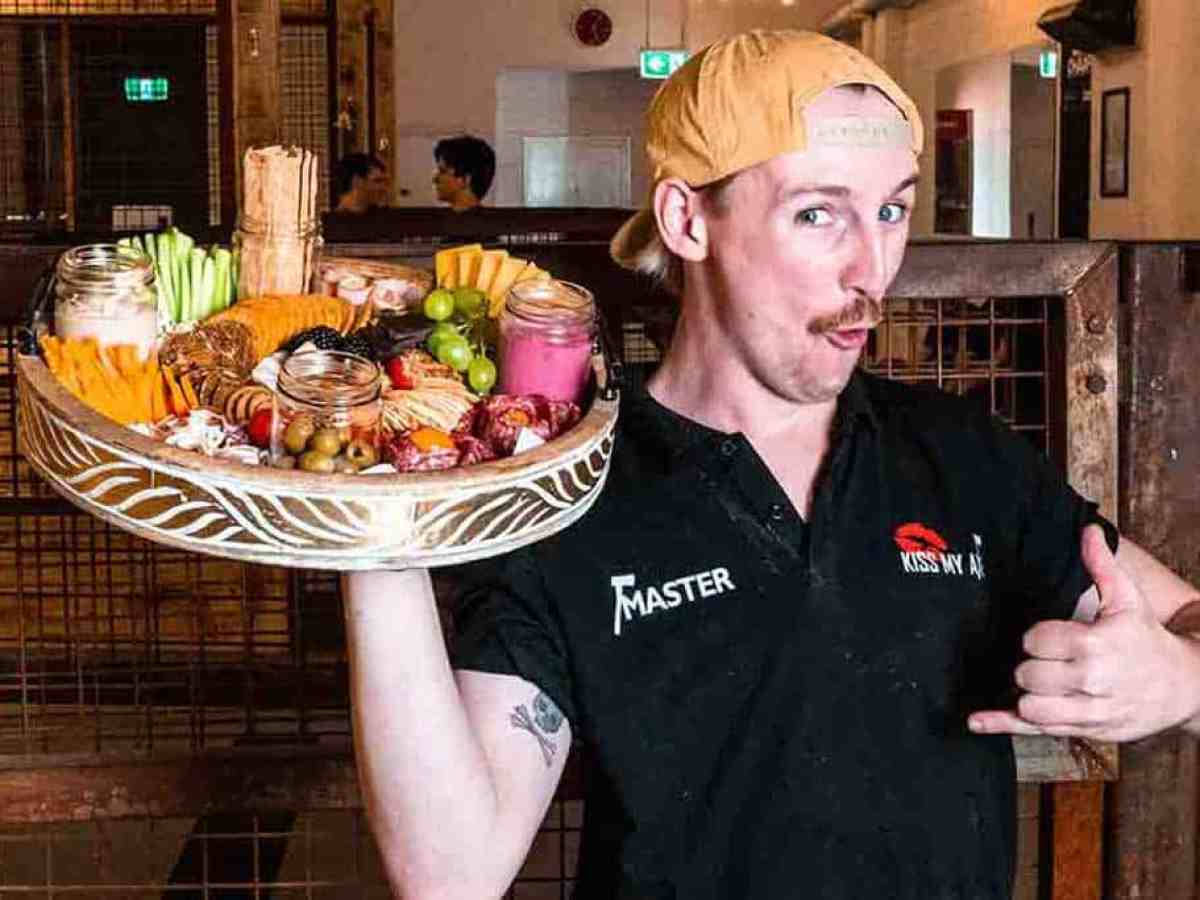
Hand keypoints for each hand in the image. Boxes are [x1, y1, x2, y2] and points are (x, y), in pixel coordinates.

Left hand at [968, 525, 1199, 741]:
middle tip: (1048, 658)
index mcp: (1096, 644)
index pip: (1036, 640)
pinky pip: (1035, 731)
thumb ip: (1102, 566)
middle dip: (1031, 663)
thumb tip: (1086, 531)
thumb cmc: (1147, 640)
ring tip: (1041, 681)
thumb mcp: (1127, 599)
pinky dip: (1001, 725)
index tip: (1051, 636)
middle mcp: (1091, 681)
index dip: (1037, 636)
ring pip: (1031, 705)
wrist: (1184, 686)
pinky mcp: (1087, 731)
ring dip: (1026, 692)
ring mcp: (1089, 711)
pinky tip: (976, 720)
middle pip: (1028, 674)